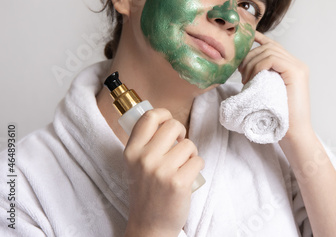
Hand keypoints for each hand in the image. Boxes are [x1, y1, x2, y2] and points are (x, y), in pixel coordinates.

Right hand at [123, 108, 203, 235]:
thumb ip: (146, 142)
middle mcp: (144, 159)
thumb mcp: (136, 164)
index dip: (164, 115)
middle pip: (174, 125)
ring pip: (189, 144)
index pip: (150, 117)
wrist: (149, 225)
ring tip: (182, 166)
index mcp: (131, 151)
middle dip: (182, 134)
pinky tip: (188, 176)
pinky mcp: (178, 182)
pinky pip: (198, 160)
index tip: (169, 124)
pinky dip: (197, 167)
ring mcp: (161, 171)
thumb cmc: (146, 191)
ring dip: (191, 153)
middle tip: (179, 146)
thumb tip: (165, 117)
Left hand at [238, 31, 311, 138]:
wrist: (293, 133)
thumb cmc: (278, 116)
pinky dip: (259, 65)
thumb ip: (263, 76)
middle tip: (241, 73)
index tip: (244, 43)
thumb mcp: (267, 90)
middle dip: (250, 56)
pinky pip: (272, 59)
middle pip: (270, 46)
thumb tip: (245, 64)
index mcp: (293, 67)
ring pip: (270, 50)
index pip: (274, 46)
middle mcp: (298, 64)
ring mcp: (298, 67)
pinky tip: (252, 78)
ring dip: (252, 62)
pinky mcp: (296, 73)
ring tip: (245, 79)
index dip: (258, 40)